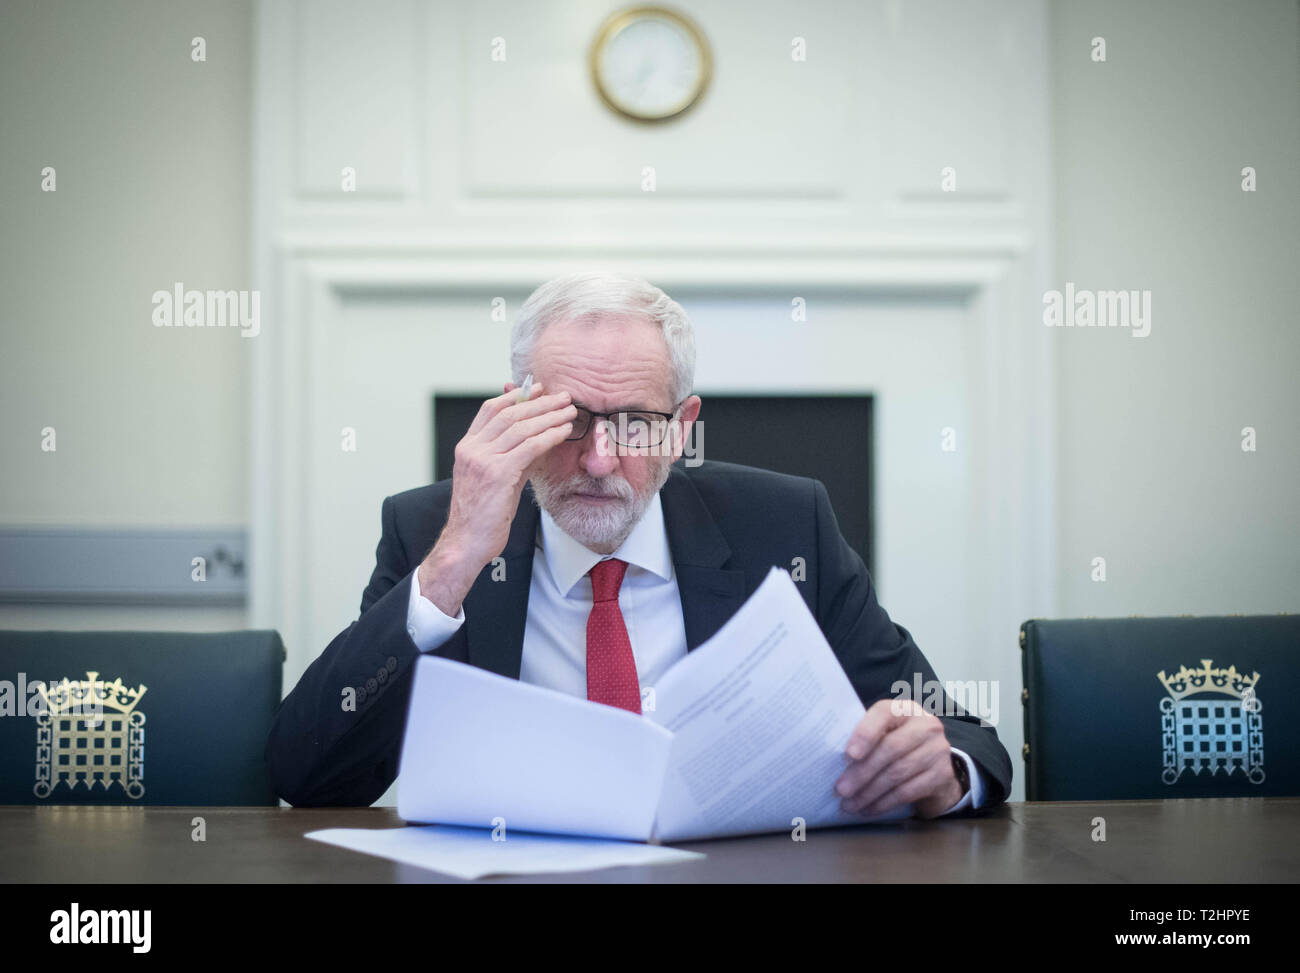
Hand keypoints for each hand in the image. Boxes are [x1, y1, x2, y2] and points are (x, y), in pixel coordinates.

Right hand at [417, 381, 574, 614]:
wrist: (467, 542)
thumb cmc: (482, 516)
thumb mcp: (495, 479)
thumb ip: (512, 457)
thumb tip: (538, 439)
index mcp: (467, 447)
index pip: (490, 410)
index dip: (515, 396)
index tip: (537, 389)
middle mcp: (472, 449)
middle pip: (509, 414)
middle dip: (539, 402)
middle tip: (563, 396)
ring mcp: (483, 460)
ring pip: (521, 427)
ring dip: (549, 416)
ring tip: (569, 410)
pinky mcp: (498, 473)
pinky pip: (529, 447)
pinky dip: (549, 436)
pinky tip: (564, 431)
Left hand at [835, 698, 963, 819]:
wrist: (935, 767)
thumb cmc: (898, 746)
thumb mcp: (885, 734)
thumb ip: (866, 738)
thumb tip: (829, 758)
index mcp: (905, 709)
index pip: (884, 714)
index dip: (865, 733)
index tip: (848, 754)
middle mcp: (926, 726)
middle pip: (890, 749)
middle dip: (862, 772)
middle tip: (841, 789)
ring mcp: (938, 750)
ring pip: (898, 773)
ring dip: (869, 792)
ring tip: (849, 804)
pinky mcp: (942, 775)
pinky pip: (907, 792)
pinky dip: (884, 803)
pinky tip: (868, 809)